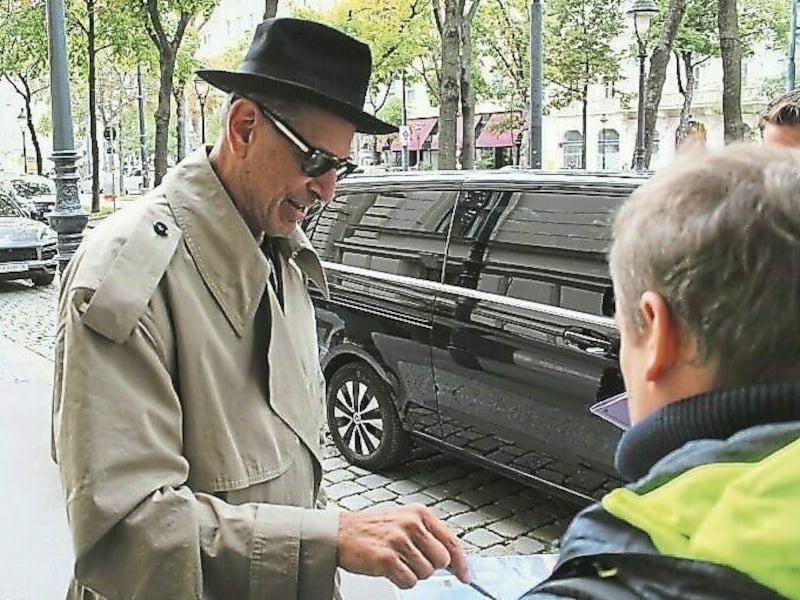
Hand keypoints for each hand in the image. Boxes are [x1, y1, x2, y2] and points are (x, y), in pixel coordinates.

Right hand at [337, 503, 469, 588]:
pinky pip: (409, 581)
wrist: (340, 532)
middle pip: (441, 560)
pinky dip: (402, 580)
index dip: (461, 562)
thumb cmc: (373, 528)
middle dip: (429, 566)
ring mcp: (398, 540)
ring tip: (396, 561)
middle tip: (411, 560)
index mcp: (418, 513)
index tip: (465, 575)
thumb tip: (453, 559)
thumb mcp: (404, 521)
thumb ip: (428, 535)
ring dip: (413, 573)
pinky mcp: (386, 558)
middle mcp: (411, 523)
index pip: (451, 541)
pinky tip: (390, 569)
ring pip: (426, 573)